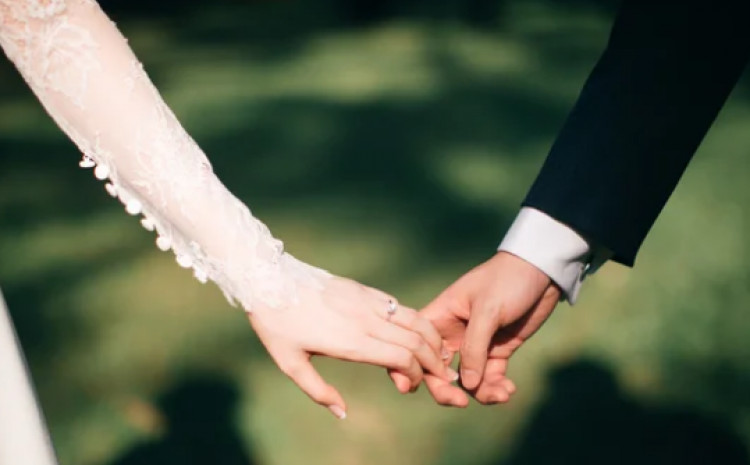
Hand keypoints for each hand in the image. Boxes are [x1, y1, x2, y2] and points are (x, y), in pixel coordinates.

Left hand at [248, 276, 457, 418]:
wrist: (269, 280)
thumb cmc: (277, 325)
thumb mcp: (290, 364)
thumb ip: (318, 391)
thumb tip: (342, 413)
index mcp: (351, 341)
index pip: (401, 357)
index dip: (415, 374)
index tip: (409, 386)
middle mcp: (365, 319)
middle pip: (416, 340)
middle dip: (434, 361)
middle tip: (440, 376)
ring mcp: (367, 301)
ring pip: (414, 319)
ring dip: (432, 338)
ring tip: (439, 354)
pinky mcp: (364, 289)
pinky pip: (399, 306)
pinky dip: (416, 321)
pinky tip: (418, 332)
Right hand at [417, 251, 560, 405]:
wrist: (542, 271)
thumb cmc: (507, 280)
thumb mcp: (488, 309)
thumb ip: (474, 347)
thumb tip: (466, 385)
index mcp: (440, 316)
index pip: (417, 346)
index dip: (413, 367)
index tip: (417, 387)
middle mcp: (453, 333)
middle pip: (438, 370)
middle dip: (446, 390)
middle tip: (461, 403)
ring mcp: (475, 344)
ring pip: (467, 379)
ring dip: (480, 392)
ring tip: (502, 394)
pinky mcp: (497, 350)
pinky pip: (490, 377)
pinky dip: (496, 387)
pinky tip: (509, 390)